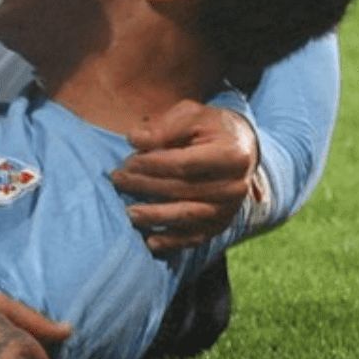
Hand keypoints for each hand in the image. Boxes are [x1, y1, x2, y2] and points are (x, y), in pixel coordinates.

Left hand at [110, 100, 257, 252]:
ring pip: (188, 216)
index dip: (151, 164)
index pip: (183, 164)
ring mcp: (230, 208)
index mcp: (231, 156)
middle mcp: (236, 186)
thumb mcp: (191, 116)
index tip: (126, 161)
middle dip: (145, 186)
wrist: (242, 148)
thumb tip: (134, 139)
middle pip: (182, 190)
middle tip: (117, 180)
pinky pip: (196, 237)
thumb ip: (164, 127)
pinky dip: (173, 242)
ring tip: (128, 213)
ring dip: (155, 216)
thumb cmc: (210, 127)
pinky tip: (150, 242)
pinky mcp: (223, 223)